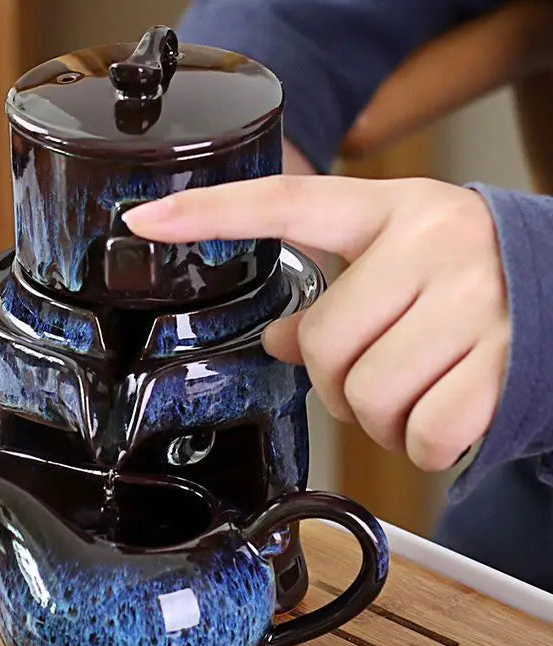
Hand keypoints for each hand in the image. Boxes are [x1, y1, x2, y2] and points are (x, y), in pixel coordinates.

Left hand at [123, 176, 509, 471]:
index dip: (210, 215)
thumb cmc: (468, 278)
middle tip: (371, 368)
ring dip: (376, 413)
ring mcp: (471, 305)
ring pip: (365, 396)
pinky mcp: (502, 367)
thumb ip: (333, 295)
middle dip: (333, 376)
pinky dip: (421, 442)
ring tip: (410, 387)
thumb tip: (280, 339)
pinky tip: (441, 410)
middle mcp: (431, 246)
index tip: (143, 221)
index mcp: (390, 212)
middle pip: (320, 344)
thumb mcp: (399, 261)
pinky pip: (422, 434)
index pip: (284, 203)